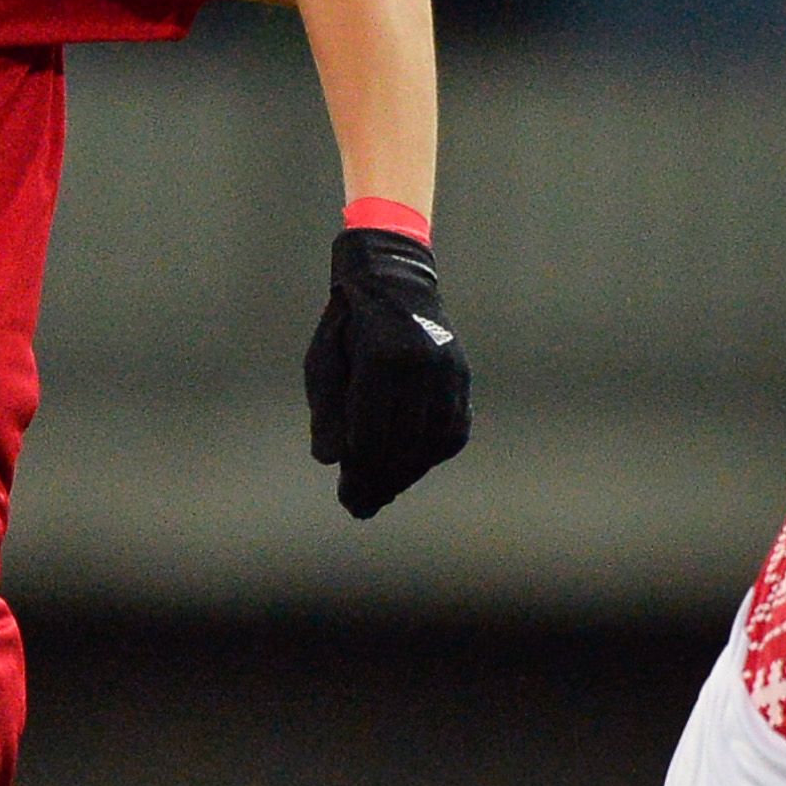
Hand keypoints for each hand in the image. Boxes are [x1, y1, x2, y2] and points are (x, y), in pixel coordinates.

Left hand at [306, 223, 469, 517]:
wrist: (394, 278)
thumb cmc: (347, 323)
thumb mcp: (323, 360)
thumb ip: (327, 409)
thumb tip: (329, 459)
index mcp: (384, 356)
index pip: (372, 432)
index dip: (359, 472)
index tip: (347, 498)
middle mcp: (423, 364)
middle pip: (404, 443)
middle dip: (381, 481)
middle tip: (360, 507)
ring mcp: (449, 370)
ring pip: (433, 441)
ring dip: (408, 473)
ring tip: (382, 493)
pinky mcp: (462, 376)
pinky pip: (452, 428)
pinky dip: (432, 454)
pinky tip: (410, 468)